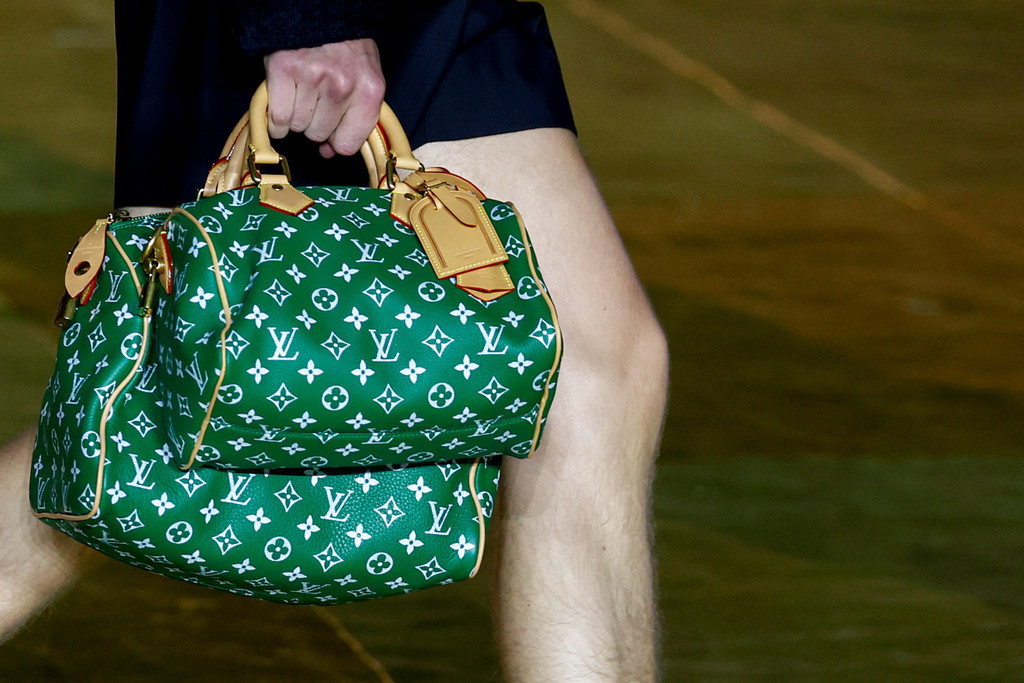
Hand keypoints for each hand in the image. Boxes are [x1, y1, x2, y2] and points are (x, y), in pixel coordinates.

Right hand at [264, 38, 384, 157]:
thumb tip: (328, 152)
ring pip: (297, 126)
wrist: (322, 13)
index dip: (336, 141)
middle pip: (318, 135)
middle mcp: (342, 86)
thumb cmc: (345, 50)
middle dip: (314, 123)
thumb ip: (355, 118)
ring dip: (295, 116)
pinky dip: (275, 119)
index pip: (347, 144)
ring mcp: (312, 77)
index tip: (331, 132)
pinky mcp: (285, 69)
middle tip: (315, 100)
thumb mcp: (365, 80)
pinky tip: (283, 102)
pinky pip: (277, 117)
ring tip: (301, 94)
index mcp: (369, 91)